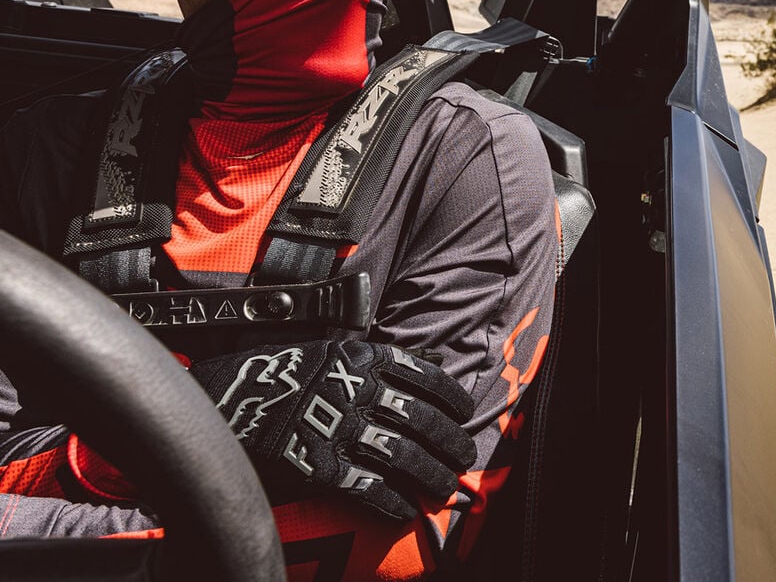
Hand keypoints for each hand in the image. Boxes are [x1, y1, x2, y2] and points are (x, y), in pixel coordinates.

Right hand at [190, 340, 476, 519]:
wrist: (225, 398)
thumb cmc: (282, 372)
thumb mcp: (332, 350)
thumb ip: (375, 360)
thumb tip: (430, 358)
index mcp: (362, 357)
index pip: (423, 374)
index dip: (451, 396)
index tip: (466, 411)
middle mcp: (356, 389)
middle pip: (420, 418)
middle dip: (450, 440)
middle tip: (465, 455)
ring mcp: (338, 427)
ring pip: (401, 454)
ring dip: (430, 474)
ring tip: (446, 487)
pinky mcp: (319, 464)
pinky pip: (368, 485)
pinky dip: (392, 499)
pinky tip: (405, 509)